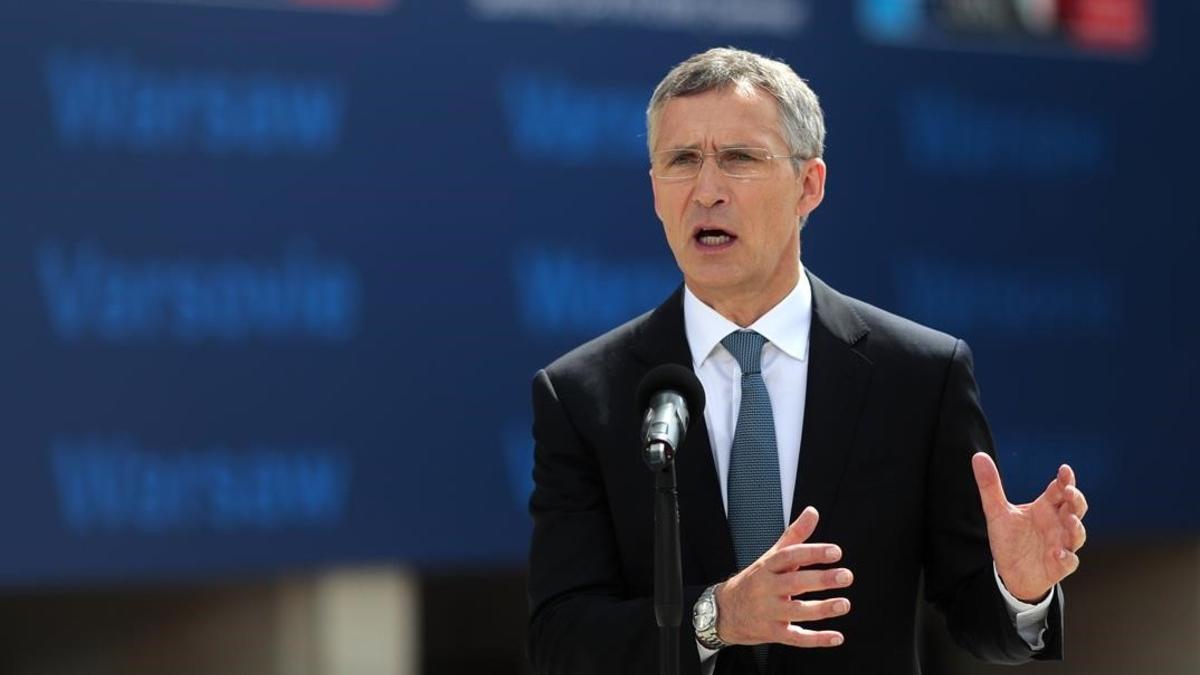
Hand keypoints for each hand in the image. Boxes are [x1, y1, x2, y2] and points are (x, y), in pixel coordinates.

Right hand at [714, 506, 851, 647]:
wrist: (724, 611)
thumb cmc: (755, 581)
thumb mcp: (771, 557)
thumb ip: (794, 536)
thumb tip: (812, 512)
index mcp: (767, 567)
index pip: (789, 556)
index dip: (812, 553)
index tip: (835, 552)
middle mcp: (766, 589)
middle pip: (794, 583)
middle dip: (821, 580)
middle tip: (846, 575)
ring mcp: (768, 612)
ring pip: (796, 611)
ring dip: (822, 609)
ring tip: (844, 604)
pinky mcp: (772, 633)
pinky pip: (796, 638)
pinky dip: (817, 639)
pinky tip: (836, 637)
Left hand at [971, 452, 1088, 602]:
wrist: (1009, 572)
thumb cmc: (1010, 539)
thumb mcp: (996, 511)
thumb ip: (990, 485)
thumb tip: (978, 455)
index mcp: (1045, 508)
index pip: (1060, 490)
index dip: (1065, 480)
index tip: (1064, 470)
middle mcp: (1057, 524)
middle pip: (1075, 509)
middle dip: (1076, 500)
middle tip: (1069, 491)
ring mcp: (1061, 544)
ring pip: (1077, 534)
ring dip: (1075, 527)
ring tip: (1069, 519)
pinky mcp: (1059, 566)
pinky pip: (1069, 561)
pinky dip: (1066, 557)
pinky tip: (1058, 553)